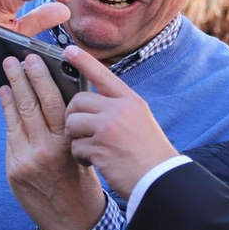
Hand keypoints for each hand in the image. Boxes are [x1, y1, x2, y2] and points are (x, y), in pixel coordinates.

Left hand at [0, 54, 106, 229]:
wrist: (73, 222)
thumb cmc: (85, 184)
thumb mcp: (86, 151)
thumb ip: (71, 127)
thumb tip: (60, 94)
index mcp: (70, 143)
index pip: (55, 101)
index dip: (43, 77)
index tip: (36, 58)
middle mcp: (48, 150)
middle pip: (32, 105)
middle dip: (22, 78)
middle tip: (15, 58)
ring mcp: (28, 160)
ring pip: (17, 118)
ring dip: (10, 92)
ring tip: (6, 73)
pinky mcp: (15, 170)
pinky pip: (11, 135)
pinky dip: (8, 114)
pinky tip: (5, 98)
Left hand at [63, 45, 178, 199]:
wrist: (160, 180)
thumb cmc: (149, 154)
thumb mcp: (139, 121)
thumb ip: (117, 109)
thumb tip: (89, 103)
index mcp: (130, 101)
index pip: (103, 74)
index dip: (84, 61)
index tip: (68, 49)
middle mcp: (119, 110)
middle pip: (78, 100)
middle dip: (74, 115)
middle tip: (82, 130)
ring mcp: (108, 128)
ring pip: (72, 122)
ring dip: (76, 138)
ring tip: (91, 148)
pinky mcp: (99, 147)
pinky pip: (75, 146)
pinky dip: (81, 156)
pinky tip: (96, 162)